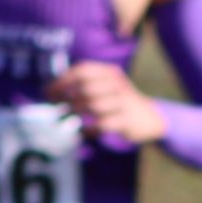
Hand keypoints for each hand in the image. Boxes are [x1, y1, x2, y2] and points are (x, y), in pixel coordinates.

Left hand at [43, 60, 166, 144]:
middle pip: (86, 89)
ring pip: (94, 106)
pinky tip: (84, 132)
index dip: (62, 81)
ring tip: (68, 119)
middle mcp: (117, 84)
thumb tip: (51, 92)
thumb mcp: (107, 85)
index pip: (82, 71)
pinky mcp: (127, 121)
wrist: (151, 117)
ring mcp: (124, 102)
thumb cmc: (120, 101)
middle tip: (57, 108)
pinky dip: (89, 129)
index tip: (49, 93)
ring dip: (76, 114)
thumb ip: (84, 85)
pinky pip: (103, 124)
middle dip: (67, 99)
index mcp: (110, 72)